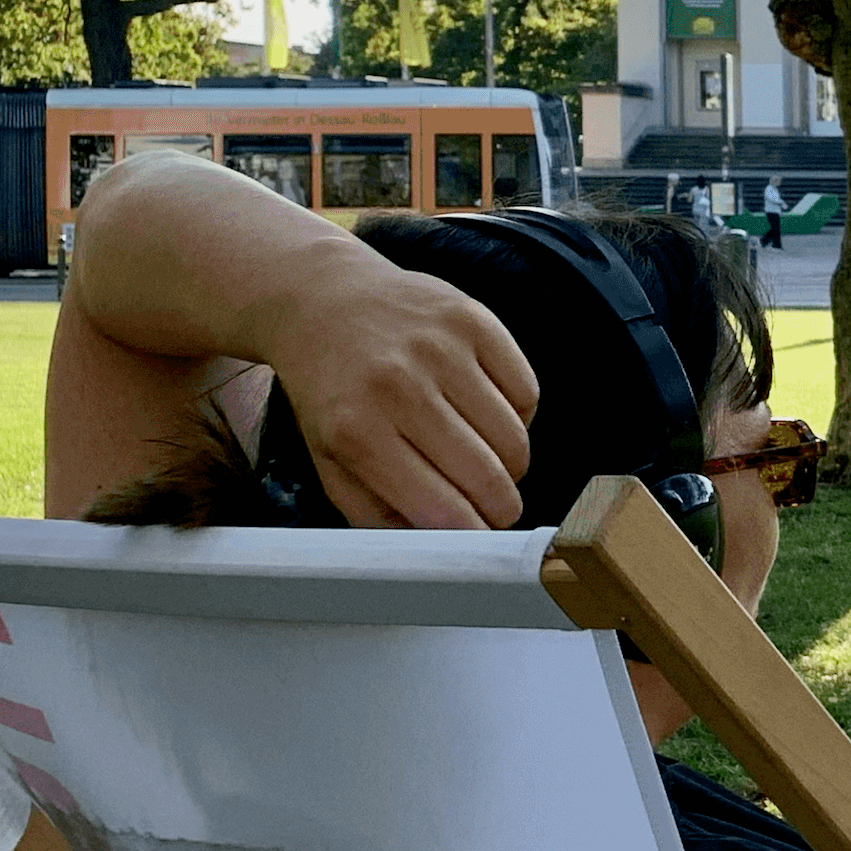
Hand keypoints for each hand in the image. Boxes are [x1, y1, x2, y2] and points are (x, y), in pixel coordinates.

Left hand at [246, 238, 541, 528]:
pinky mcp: (473, 320)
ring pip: (515, 439)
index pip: (443, 510)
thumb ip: (376, 514)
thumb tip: (440, 548)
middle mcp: (399, 387)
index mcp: (356, 433)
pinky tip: (488, 413)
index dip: (473, 536)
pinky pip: (527, 393)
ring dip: (511, 464)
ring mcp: (440, 349)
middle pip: (488, 478)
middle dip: (501, 507)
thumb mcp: (330, 462)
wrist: (322, 301)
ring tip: (488, 459)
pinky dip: (518, 415)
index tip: (481, 540)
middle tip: (496, 508)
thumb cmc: (331, 392)